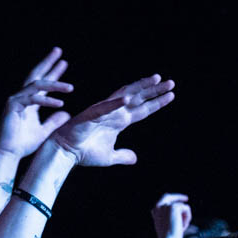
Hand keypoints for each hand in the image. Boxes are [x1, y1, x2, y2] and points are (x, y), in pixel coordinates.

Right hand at [0, 47, 72, 157]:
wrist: (8, 153)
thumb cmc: (22, 143)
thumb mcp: (44, 131)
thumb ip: (54, 121)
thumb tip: (66, 113)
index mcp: (30, 101)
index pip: (43, 83)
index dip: (53, 72)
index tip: (64, 62)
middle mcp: (22, 97)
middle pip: (36, 75)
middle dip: (48, 62)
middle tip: (59, 51)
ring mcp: (17, 100)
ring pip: (37, 86)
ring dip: (54, 85)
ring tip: (70, 87)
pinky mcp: (13, 106)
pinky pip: (33, 99)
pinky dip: (46, 101)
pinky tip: (59, 103)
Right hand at [50, 74, 174, 165]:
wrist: (66, 153)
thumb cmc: (84, 152)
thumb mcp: (110, 156)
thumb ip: (123, 155)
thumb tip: (135, 158)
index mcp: (119, 121)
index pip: (143, 110)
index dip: (157, 102)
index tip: (171, 95)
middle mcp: (114, 113)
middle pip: (138, 98)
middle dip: (154, 90)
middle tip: (170, 82)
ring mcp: (103, 112)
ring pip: (125, 95)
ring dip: (140, 87)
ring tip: (156, 79)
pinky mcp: (90, 115)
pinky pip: (105, 108)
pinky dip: (115, 103)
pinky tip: (128, 99)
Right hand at [151, 193, 191, 237]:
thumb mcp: (167, 225)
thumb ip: (169, 216)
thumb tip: (180, 209)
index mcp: (155, 211)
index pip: (163, 200)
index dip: (173, 198)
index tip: (182, 199)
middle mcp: (159, 206)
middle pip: (170, 196)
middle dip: (178, 197)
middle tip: (186, 198)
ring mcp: (166, 206)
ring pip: (181, 205)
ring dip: (185, 216)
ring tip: (182, 227)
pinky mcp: (174, 207)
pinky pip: (186, 208)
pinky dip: (188, 218)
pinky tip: (183, 226)